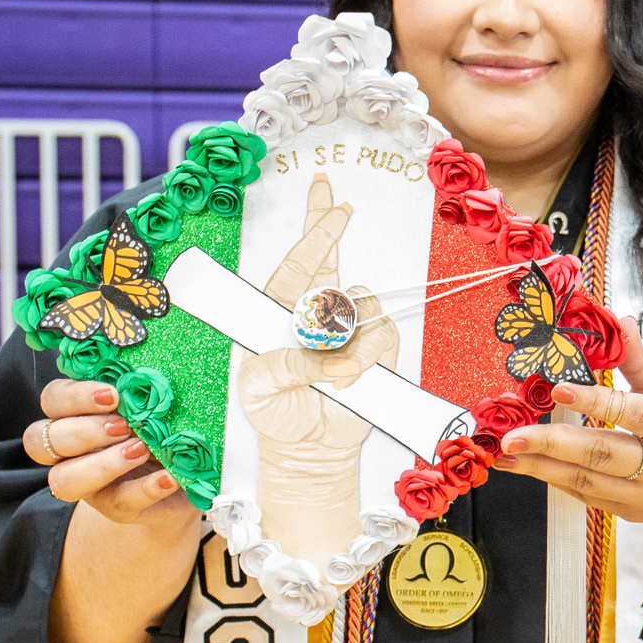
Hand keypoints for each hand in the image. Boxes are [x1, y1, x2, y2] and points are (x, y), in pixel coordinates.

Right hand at [23, 379, 194, 526]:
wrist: (189, 475)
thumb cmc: (165, 426)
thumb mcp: (155, 403)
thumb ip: (142, 389)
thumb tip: (148, 370)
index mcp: (75, 414)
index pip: (52, 400)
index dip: (74, 396)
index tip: (113, 394)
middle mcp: (70, 451)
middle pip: (41, 440)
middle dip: (82, 431)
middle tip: (123, 425)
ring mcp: (88, 483)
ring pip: (64, 479)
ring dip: (101, 464)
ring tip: (142, 449)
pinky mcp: (116, 508)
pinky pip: (119, 502)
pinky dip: (145, 488)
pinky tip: (169, 477)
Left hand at [242, 174, 398, 445]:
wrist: (308, 444)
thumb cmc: (276, 410)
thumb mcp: (260, 387)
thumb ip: (286, 365)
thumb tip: (327, 359)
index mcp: (281, 310)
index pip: (299, 261)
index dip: (315, 228)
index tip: (328, 198)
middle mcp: (317, 311)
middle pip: (331, 256)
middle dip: (333, 226)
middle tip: (343, 204)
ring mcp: (349, 328)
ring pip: (362, 304)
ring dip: (349, 339)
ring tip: (332, 375)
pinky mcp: (376, 348)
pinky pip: (382, 335)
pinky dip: (366, 359)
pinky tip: (348, 380)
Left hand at [496, 317, 642, 521]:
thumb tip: (619, 322)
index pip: (634, 413)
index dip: (595, 401)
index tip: (557, 389)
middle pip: (604, 454)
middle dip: (552, 445)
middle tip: (512, 436)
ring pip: (589, 481)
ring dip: (542, 467)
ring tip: (506, 453)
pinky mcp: (633, 513)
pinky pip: (588, 496)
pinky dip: (556, 480)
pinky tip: (530, 465)